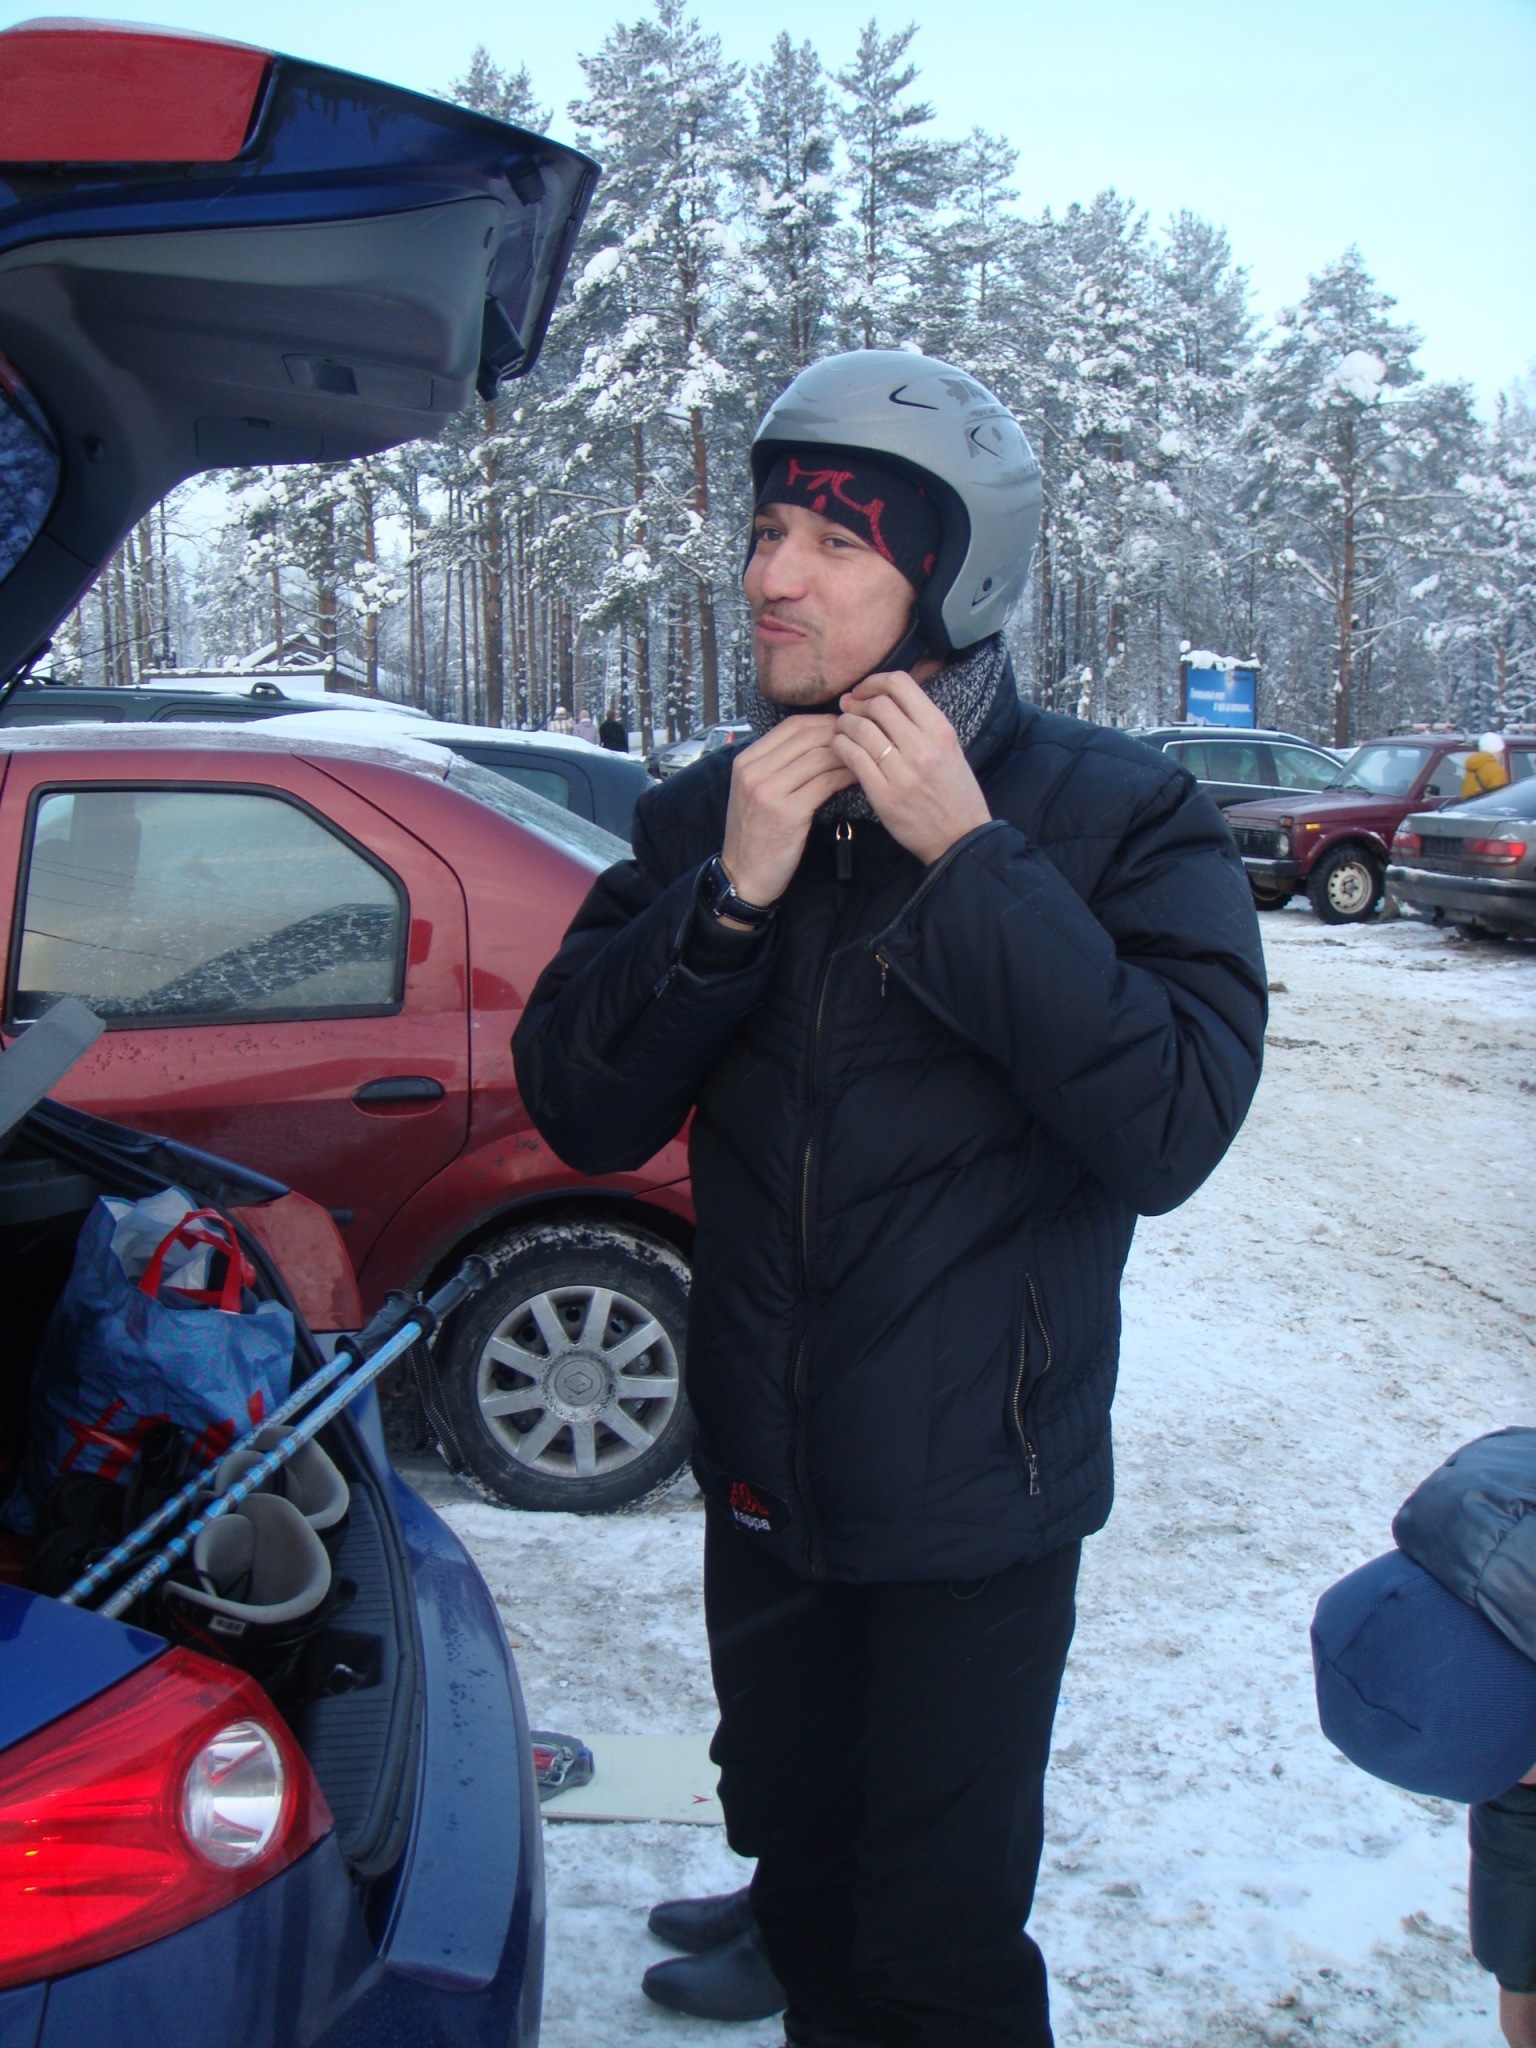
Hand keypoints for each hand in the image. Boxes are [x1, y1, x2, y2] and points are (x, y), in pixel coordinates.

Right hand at [720, 716, 856, 906]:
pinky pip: (825, 783)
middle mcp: (754, 771)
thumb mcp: (754, 792)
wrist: (743, 876)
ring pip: (819, 757)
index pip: (791, 726)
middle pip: (807, 737)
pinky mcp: (787, 813)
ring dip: (847, 754)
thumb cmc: (755, 834)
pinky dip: (845, 776)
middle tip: (863, 738)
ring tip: (866, 756)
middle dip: (840, 733)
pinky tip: (858, 777)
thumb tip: (817, 742)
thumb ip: (777, 766)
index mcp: (746, 761)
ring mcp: (768, 791)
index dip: (823, 721)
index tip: (845, 727)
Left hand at [831, 671, 990, 865]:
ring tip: (842, 729)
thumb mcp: (950, 749)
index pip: (901, 684)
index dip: (874, 681)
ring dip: (844, 724)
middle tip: (849, 711)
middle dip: (857, 704)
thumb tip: (882, 700)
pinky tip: (840, 748)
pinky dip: (840, 746)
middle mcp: (923, 747)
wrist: (960, 838)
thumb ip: (921, 724)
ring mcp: (903, 772)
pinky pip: (852, 758)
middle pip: (877, 704)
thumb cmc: (954, 793)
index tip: (865, 691)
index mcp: (940, 730)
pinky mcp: (884, 795)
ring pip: (860, 729)